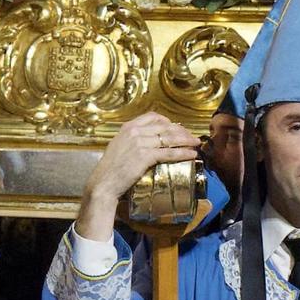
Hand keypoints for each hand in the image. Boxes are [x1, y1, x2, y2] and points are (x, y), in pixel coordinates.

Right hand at [83, 115, 200, 228]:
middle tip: (191, 136)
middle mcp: (134, 131)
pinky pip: (169, 153)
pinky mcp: (145, 156)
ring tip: (196, 143)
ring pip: (169, 138)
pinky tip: (191, 154)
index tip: (177, 127)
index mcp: (127, 127)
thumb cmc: (110, 169)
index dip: (168, 121)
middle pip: (164, 126)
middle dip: (181, 130)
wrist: (103, 183)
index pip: (152, 116)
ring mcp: (140, 143)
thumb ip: (132, 140)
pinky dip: (182, 153)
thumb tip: (149, 141)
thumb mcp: (119, 147)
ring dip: (186, 140)